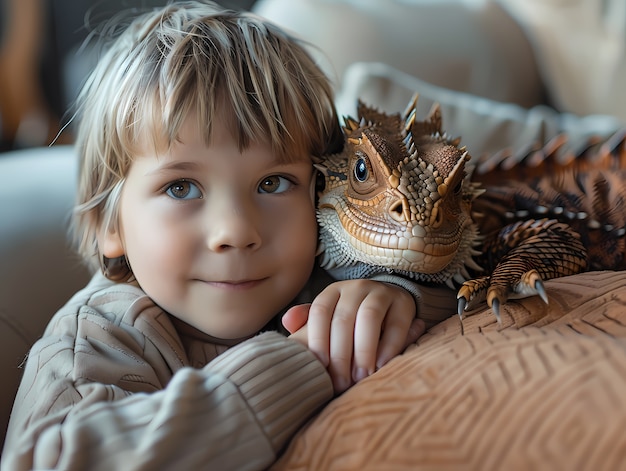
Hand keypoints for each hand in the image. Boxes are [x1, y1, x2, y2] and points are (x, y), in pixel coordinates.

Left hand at [284, 280, 423, 393]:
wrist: (388, 304)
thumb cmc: (350, 320)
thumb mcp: (328, 319)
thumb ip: (306, 322)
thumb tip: (287, 321)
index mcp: (332, 292)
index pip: (320, 312)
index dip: (318, 339)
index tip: (319, 366)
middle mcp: (355, 288)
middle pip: (343, 319)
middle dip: (340, 354)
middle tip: (340, 383)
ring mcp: (381, 292)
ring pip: (369, 318)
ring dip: (363, 351)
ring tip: (361, 377)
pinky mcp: (403, 302)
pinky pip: (395, 325)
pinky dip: (388, 347)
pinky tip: (380, 366)